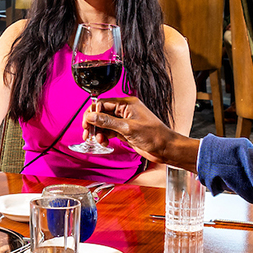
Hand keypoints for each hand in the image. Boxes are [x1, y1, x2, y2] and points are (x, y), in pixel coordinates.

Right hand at [84, 96, 198, 171]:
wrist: (165, 149)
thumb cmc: (154, 136)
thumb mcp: (128, 128)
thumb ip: (108, 122)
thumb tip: (92, 116)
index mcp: (127, 104)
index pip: (103, 104)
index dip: (92, 113)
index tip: (87, 123)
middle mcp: (125, 111)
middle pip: (102, 113)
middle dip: (94, 124)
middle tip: (88, 133)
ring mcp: (125, 121)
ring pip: (105, 123)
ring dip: (99, 132)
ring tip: (99, 140)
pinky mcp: (125, 131)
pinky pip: (110, 131)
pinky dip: (105, 136)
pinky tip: (105, 142)